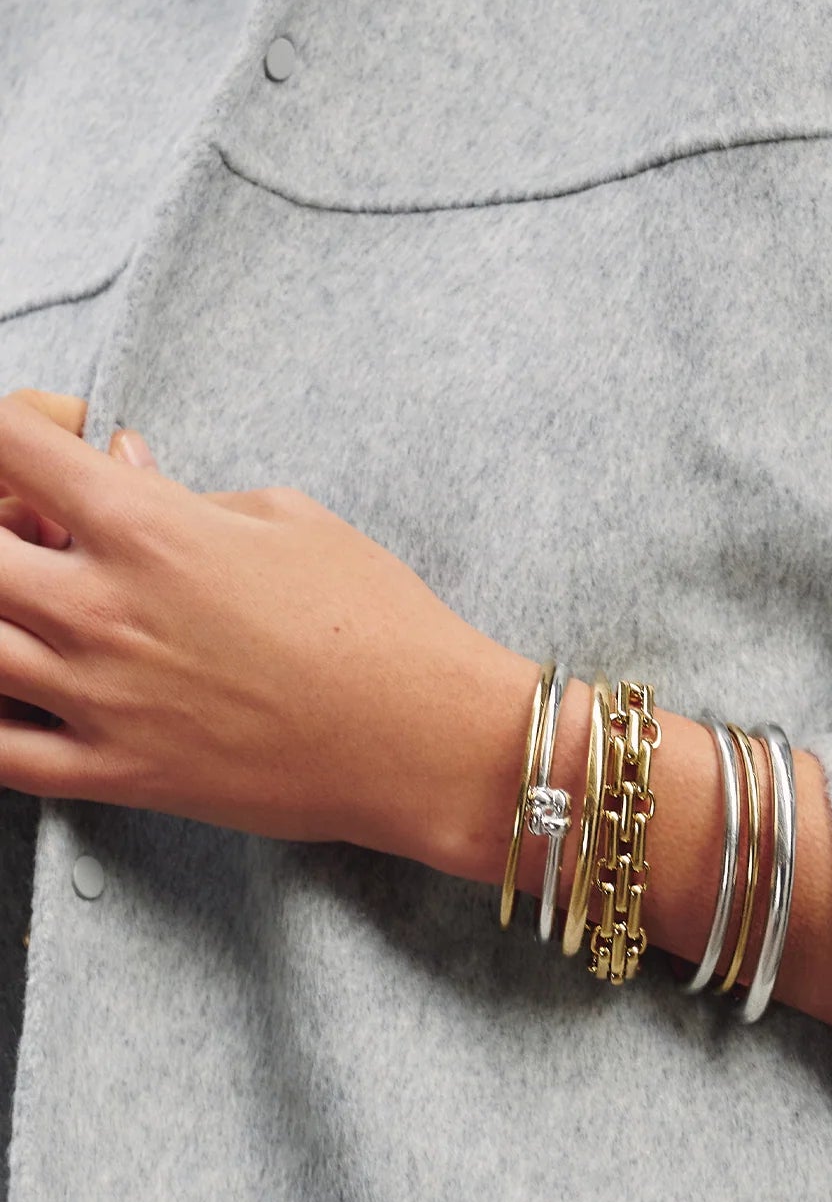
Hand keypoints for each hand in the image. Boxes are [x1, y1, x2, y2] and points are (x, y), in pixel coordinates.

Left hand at [0, 390, 515, 860]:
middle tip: (39, 525)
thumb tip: (123, 463)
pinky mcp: (112, 774)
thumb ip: (186, 491)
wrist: (420, 737)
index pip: (13, 447)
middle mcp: (103, 610)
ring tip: (39, 601)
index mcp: (150, 529)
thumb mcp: (291, 519)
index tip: (47, 438)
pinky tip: (18, 688)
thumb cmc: (375, 617)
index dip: (15, 426)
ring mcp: (97, 698)